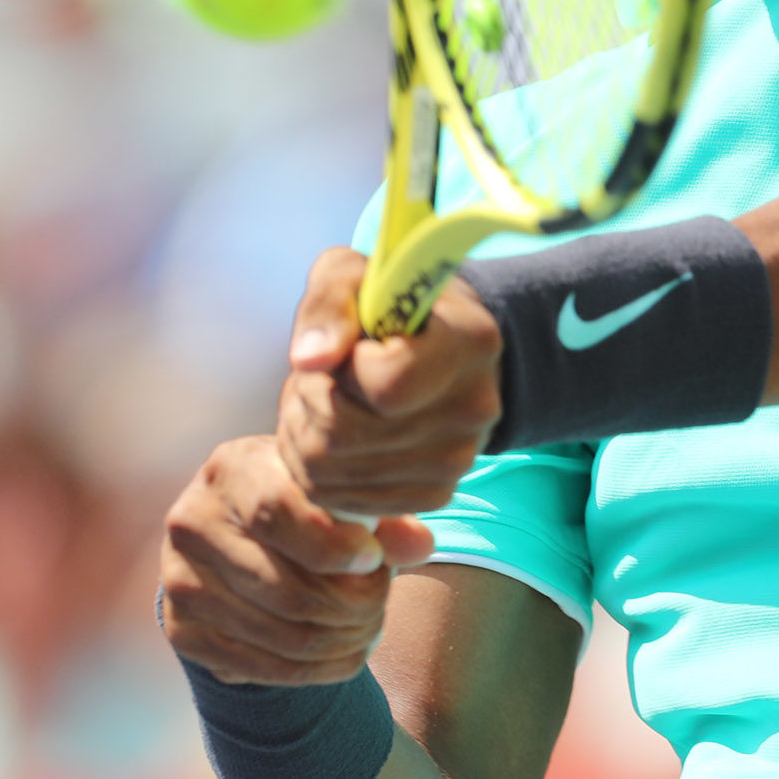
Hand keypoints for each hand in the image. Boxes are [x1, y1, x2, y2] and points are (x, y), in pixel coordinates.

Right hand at [160, 435, 434, 685]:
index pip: (277, 512)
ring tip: (371, 625)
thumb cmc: (305, 509)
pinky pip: (266, 668)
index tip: (374, 558)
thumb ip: (383, 517)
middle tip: (382, 601)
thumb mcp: (339, 498)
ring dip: (344, 641)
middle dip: (354, 606)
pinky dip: (321, 669)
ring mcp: (180, 581)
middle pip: (287, 589)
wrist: (241, 542)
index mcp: (231, 470)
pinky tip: (346, 651)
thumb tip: (420, 545)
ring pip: (283, 636)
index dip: (334, 545)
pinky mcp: (183, 632)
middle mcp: (193, 522)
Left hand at [277, 249, 504, 517]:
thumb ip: (328, 303)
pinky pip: (345, 503)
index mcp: (469, 341)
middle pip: (346, 435)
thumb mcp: (353, 274)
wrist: (442, 346)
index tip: (351, 350)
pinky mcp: (436, 494)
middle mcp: (474, 408)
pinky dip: (322, 474)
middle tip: (318, 379)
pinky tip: (333, 438)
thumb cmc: (390, 304)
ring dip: (304, 438)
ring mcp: (458, 460)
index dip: (345, 371)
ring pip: (333, 474)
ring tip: (321, 404)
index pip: (385, 386)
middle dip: (309, 403)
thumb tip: (307, 359)